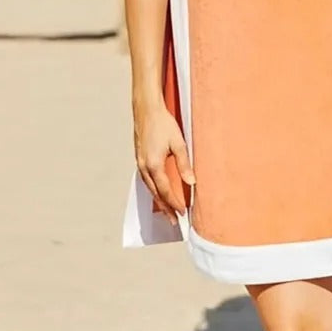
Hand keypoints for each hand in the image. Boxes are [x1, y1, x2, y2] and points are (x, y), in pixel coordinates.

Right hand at [134, 103, 194, 225]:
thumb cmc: (163, 123)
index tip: (183, 213)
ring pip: (149, 187)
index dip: (174, 203)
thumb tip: (192, 183)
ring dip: (159, 200)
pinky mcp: (139, 158)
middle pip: (155, 193)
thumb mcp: (178, 143)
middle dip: (166, 207)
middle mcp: (144, 167)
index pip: (165, 191)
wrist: (146, 109)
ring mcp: (139, 163)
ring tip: (167, 210)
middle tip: (174, 221)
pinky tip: (158, 191)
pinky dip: (153, 189)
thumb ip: (184, 164)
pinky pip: (146, 179)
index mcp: (154, 165)